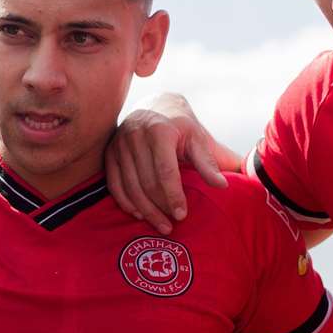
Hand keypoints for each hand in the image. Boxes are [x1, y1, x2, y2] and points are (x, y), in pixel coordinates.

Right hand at [104, 94, 237, 233]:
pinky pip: (114, 184)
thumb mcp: (198, 140)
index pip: (165, 170)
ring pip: (130, 186)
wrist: (156, 107)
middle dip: (160, 207)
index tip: (181, 215)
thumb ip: (209, 163)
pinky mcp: (110, 152)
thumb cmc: (182, 128)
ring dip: (145, 210)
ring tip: (160, 225)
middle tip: (172, 225)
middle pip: (147, 181)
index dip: (173, 195)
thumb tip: (222, 186)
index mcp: (160, 130)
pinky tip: (140, 214)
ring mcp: (119, 144)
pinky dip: (126, 202)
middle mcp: (136, 134)